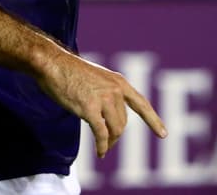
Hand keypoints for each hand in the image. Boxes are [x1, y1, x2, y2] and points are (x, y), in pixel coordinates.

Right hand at [35, 49, 165, 157]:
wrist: (53, 64)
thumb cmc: (70, 71)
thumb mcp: (96, 79)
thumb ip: (107, 94)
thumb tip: (110, 118)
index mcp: (119, 82)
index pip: (141, 104)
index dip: (153, 120)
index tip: (163, 134)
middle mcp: (115, 90)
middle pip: (123, 122)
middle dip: (116, 135)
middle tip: (107, 144)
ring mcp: (104, 99)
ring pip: (115, 130)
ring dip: (110, 142)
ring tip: (104, 148)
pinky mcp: (90, 109)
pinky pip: (101, 134)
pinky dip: (102, 146)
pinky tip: (100, 153)